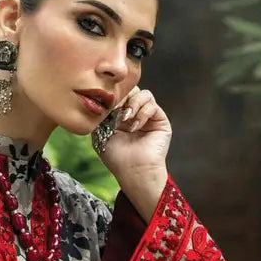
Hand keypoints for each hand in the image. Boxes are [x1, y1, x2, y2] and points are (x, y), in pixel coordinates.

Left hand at [97, 87, 171, 220]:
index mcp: (120, 116)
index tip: (106, 107)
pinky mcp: (159, 119)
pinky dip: (142, 112)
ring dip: (132, 104)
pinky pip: (151, 104)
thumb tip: (108, 97)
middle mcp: (135, 114)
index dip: (112, 96)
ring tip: (126, 119)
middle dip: (122, 98)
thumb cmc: (116, 157)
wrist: (133, 170)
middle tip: (117, 112)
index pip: (118, 95)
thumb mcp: (101, 132)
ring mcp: (148, 116)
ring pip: (143, 93)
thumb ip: (103, 113)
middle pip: (131, 90)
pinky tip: (135, 126)